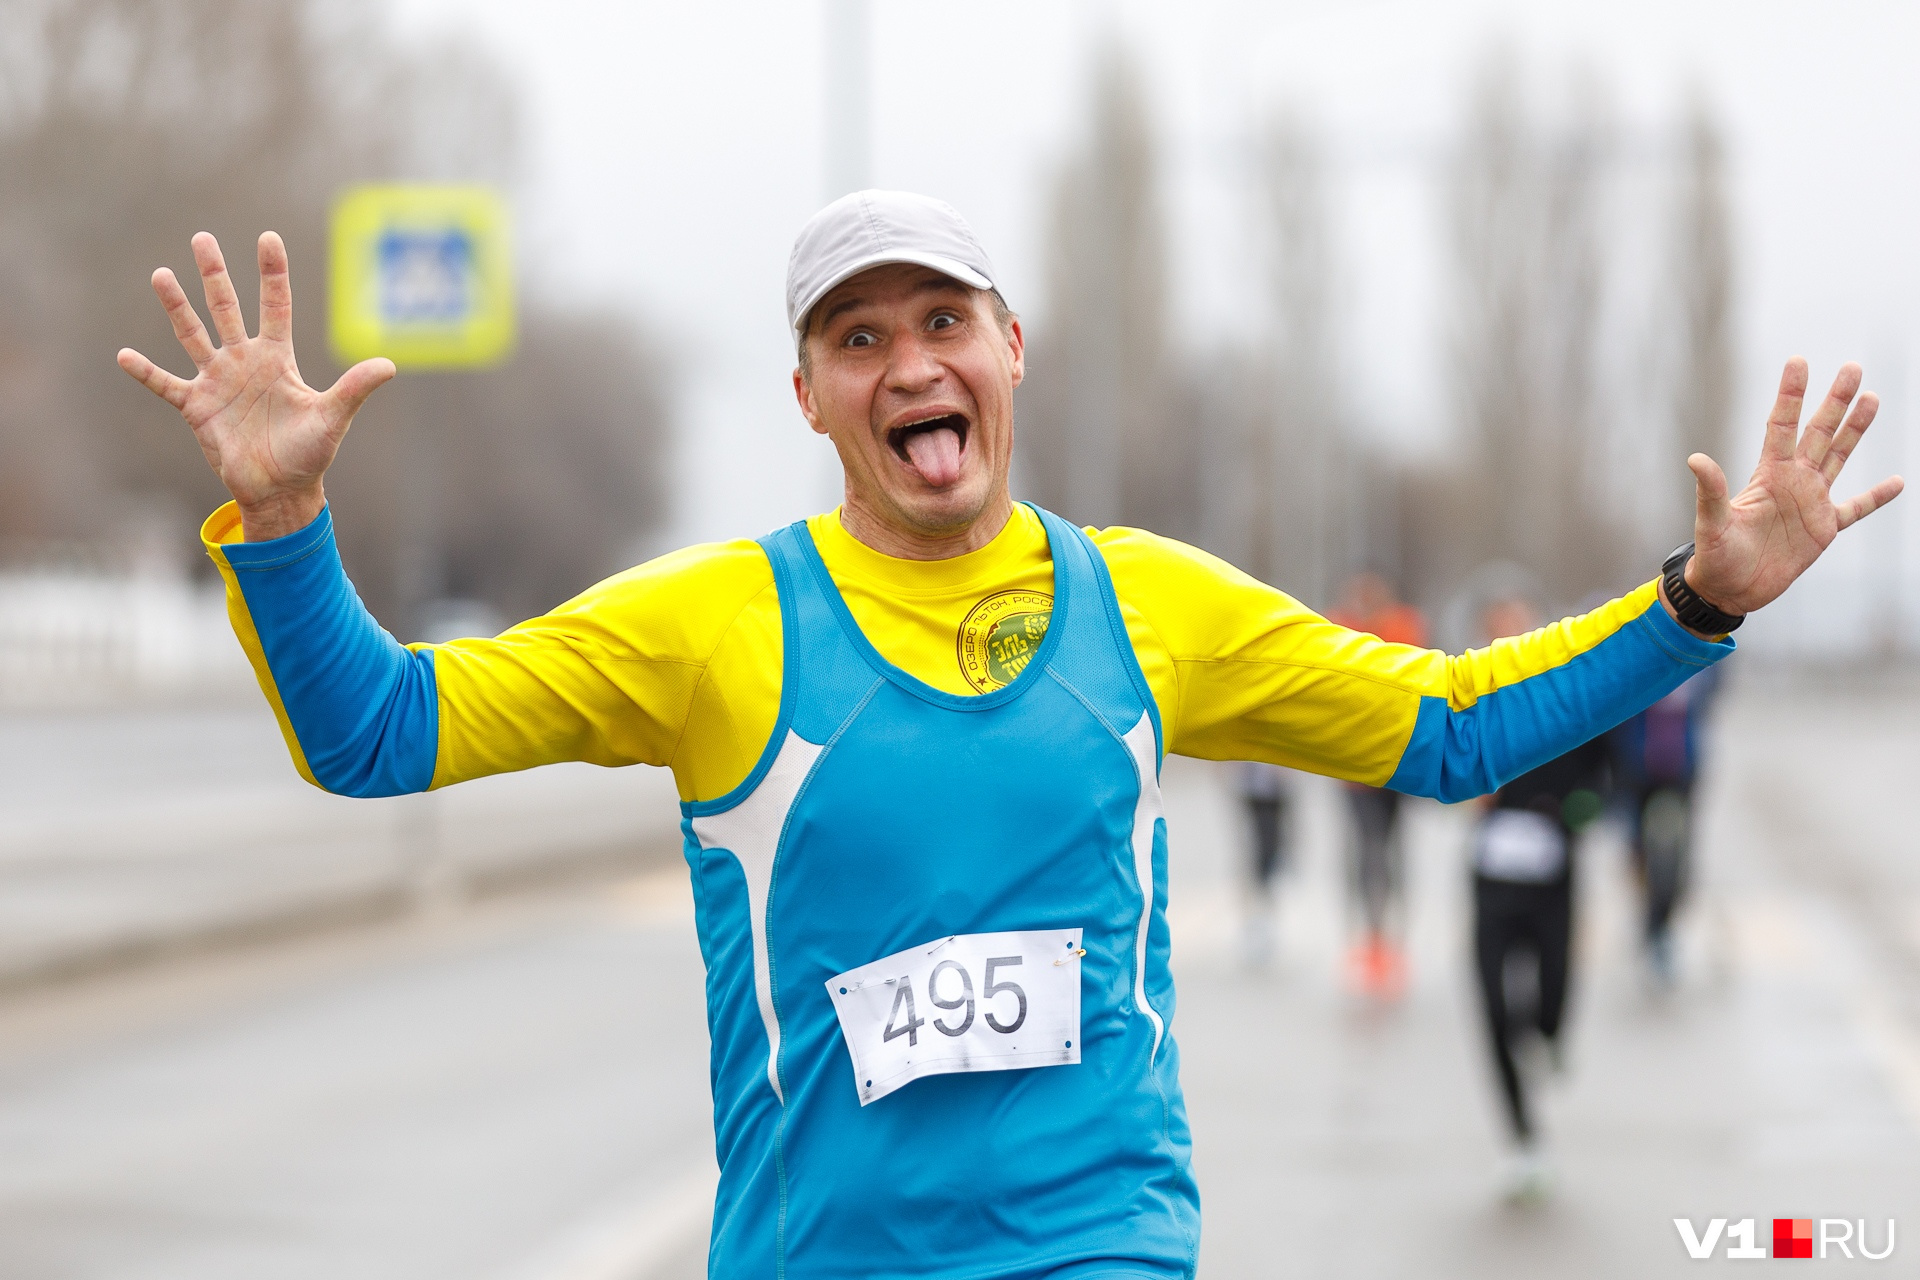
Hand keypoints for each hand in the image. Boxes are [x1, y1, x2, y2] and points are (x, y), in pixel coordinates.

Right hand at [117, 232, 394, 540]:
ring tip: (162, 274)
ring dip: (177, 307)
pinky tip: (123, 354)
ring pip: (192, 334)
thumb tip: (389, 365)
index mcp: (277, 359)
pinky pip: (165, 384)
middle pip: (227, 308)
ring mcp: (218, 381)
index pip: (275, 306)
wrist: (280, 489)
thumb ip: (355, 389)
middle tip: (202, 238)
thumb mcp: (333, 418)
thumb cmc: (309, 453)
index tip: (268, 238)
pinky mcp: (196, 406)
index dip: (272, 274)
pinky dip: (145, 372)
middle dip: (215, 275)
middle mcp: (244, 362)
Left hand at [1680, 357, 1903, 618]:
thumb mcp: (1712, 523)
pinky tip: (1898, 482)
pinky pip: (1856, 508)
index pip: (1781, 425)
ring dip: (1855, 430)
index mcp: (1768, 475)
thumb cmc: (1715, 555)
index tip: (1798, 361)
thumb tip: (1695, 459)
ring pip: (1839, 457)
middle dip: (1835, 401)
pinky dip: (1877, 497)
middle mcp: (1793, 481)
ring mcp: (1812, 502)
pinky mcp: (1825, 528)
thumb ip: (1711, 492)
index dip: (1790, 395)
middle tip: (1853, 367)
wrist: (1730, 589)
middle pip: (1818, 432)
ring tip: (1871, 398)